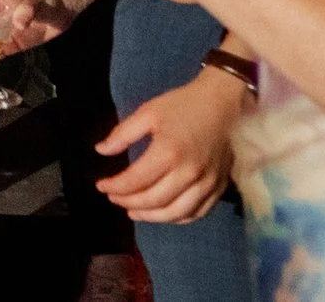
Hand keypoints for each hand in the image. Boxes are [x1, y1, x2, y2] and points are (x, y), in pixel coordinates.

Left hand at [96, 70, 244, 222]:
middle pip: (154, 200)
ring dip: (151, 217)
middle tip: (113, 198)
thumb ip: (122, 134)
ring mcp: (207, 183)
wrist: (224, 104)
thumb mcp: (147, 113)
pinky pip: (198, 212)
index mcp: (168, 152)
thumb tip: (100, 151)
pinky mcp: (220, 188)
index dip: (115, 187)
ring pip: (176, 213)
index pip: (136, 180)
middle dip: (129, 202)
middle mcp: (189, 172)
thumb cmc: (183, 106)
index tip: (101, 186)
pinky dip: (178, 218)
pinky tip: (162, 214)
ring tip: (133, 211)